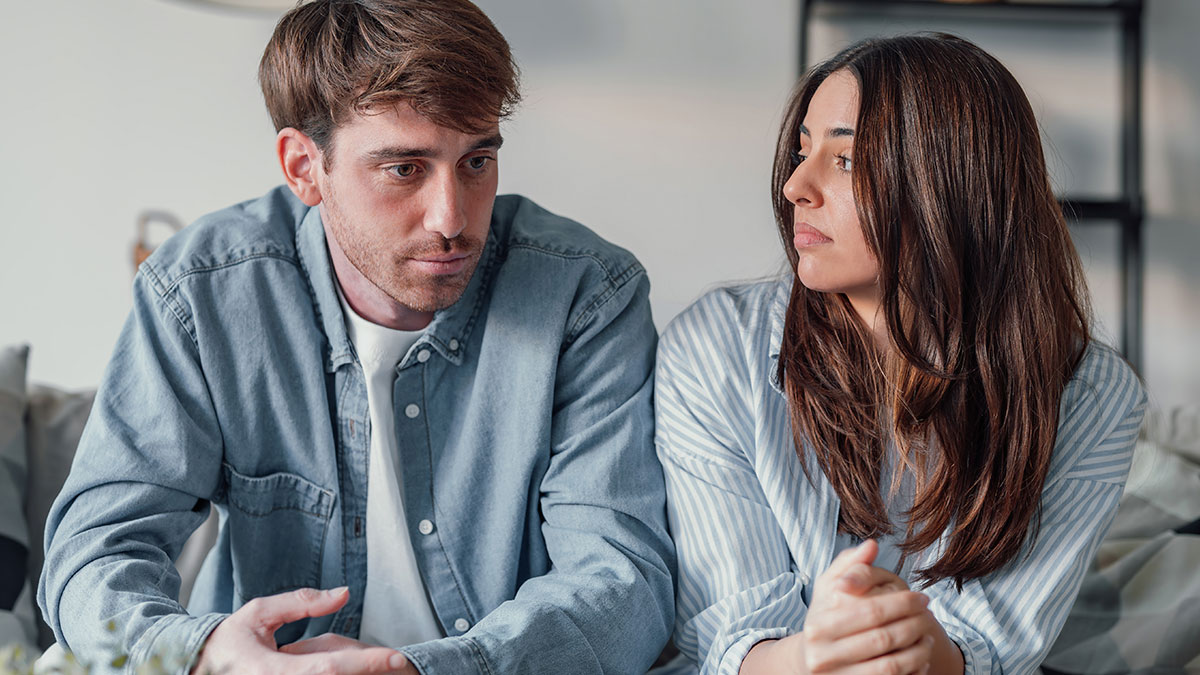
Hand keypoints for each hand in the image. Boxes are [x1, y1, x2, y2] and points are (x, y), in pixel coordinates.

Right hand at [192, 587, 410, 674]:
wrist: (195, 671)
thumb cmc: (226, 644)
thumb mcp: (259, 614)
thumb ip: (301, 603)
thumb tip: (343, 593)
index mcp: (273, 673)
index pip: (329, 669)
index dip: (365, 664)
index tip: (395, 657)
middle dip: (367, 670)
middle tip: (393, 659)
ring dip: (352, 671)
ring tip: (371, 660)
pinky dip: (337, 673)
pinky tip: (338, 663)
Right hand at [740, 541, 933, 674]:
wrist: (810, 663)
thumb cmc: (825, 619)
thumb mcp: (828, 589)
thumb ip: (849, 565)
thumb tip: (871, 545)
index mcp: (818, 624)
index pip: (870, 610)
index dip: (902, 603)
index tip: (922, 597)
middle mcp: (823, 655)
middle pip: (882, 638)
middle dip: (914, 625)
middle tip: (930, 615)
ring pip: (890, 665)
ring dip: (917, 651)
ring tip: (928, 636)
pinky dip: (911, 670)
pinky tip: (920, 658)